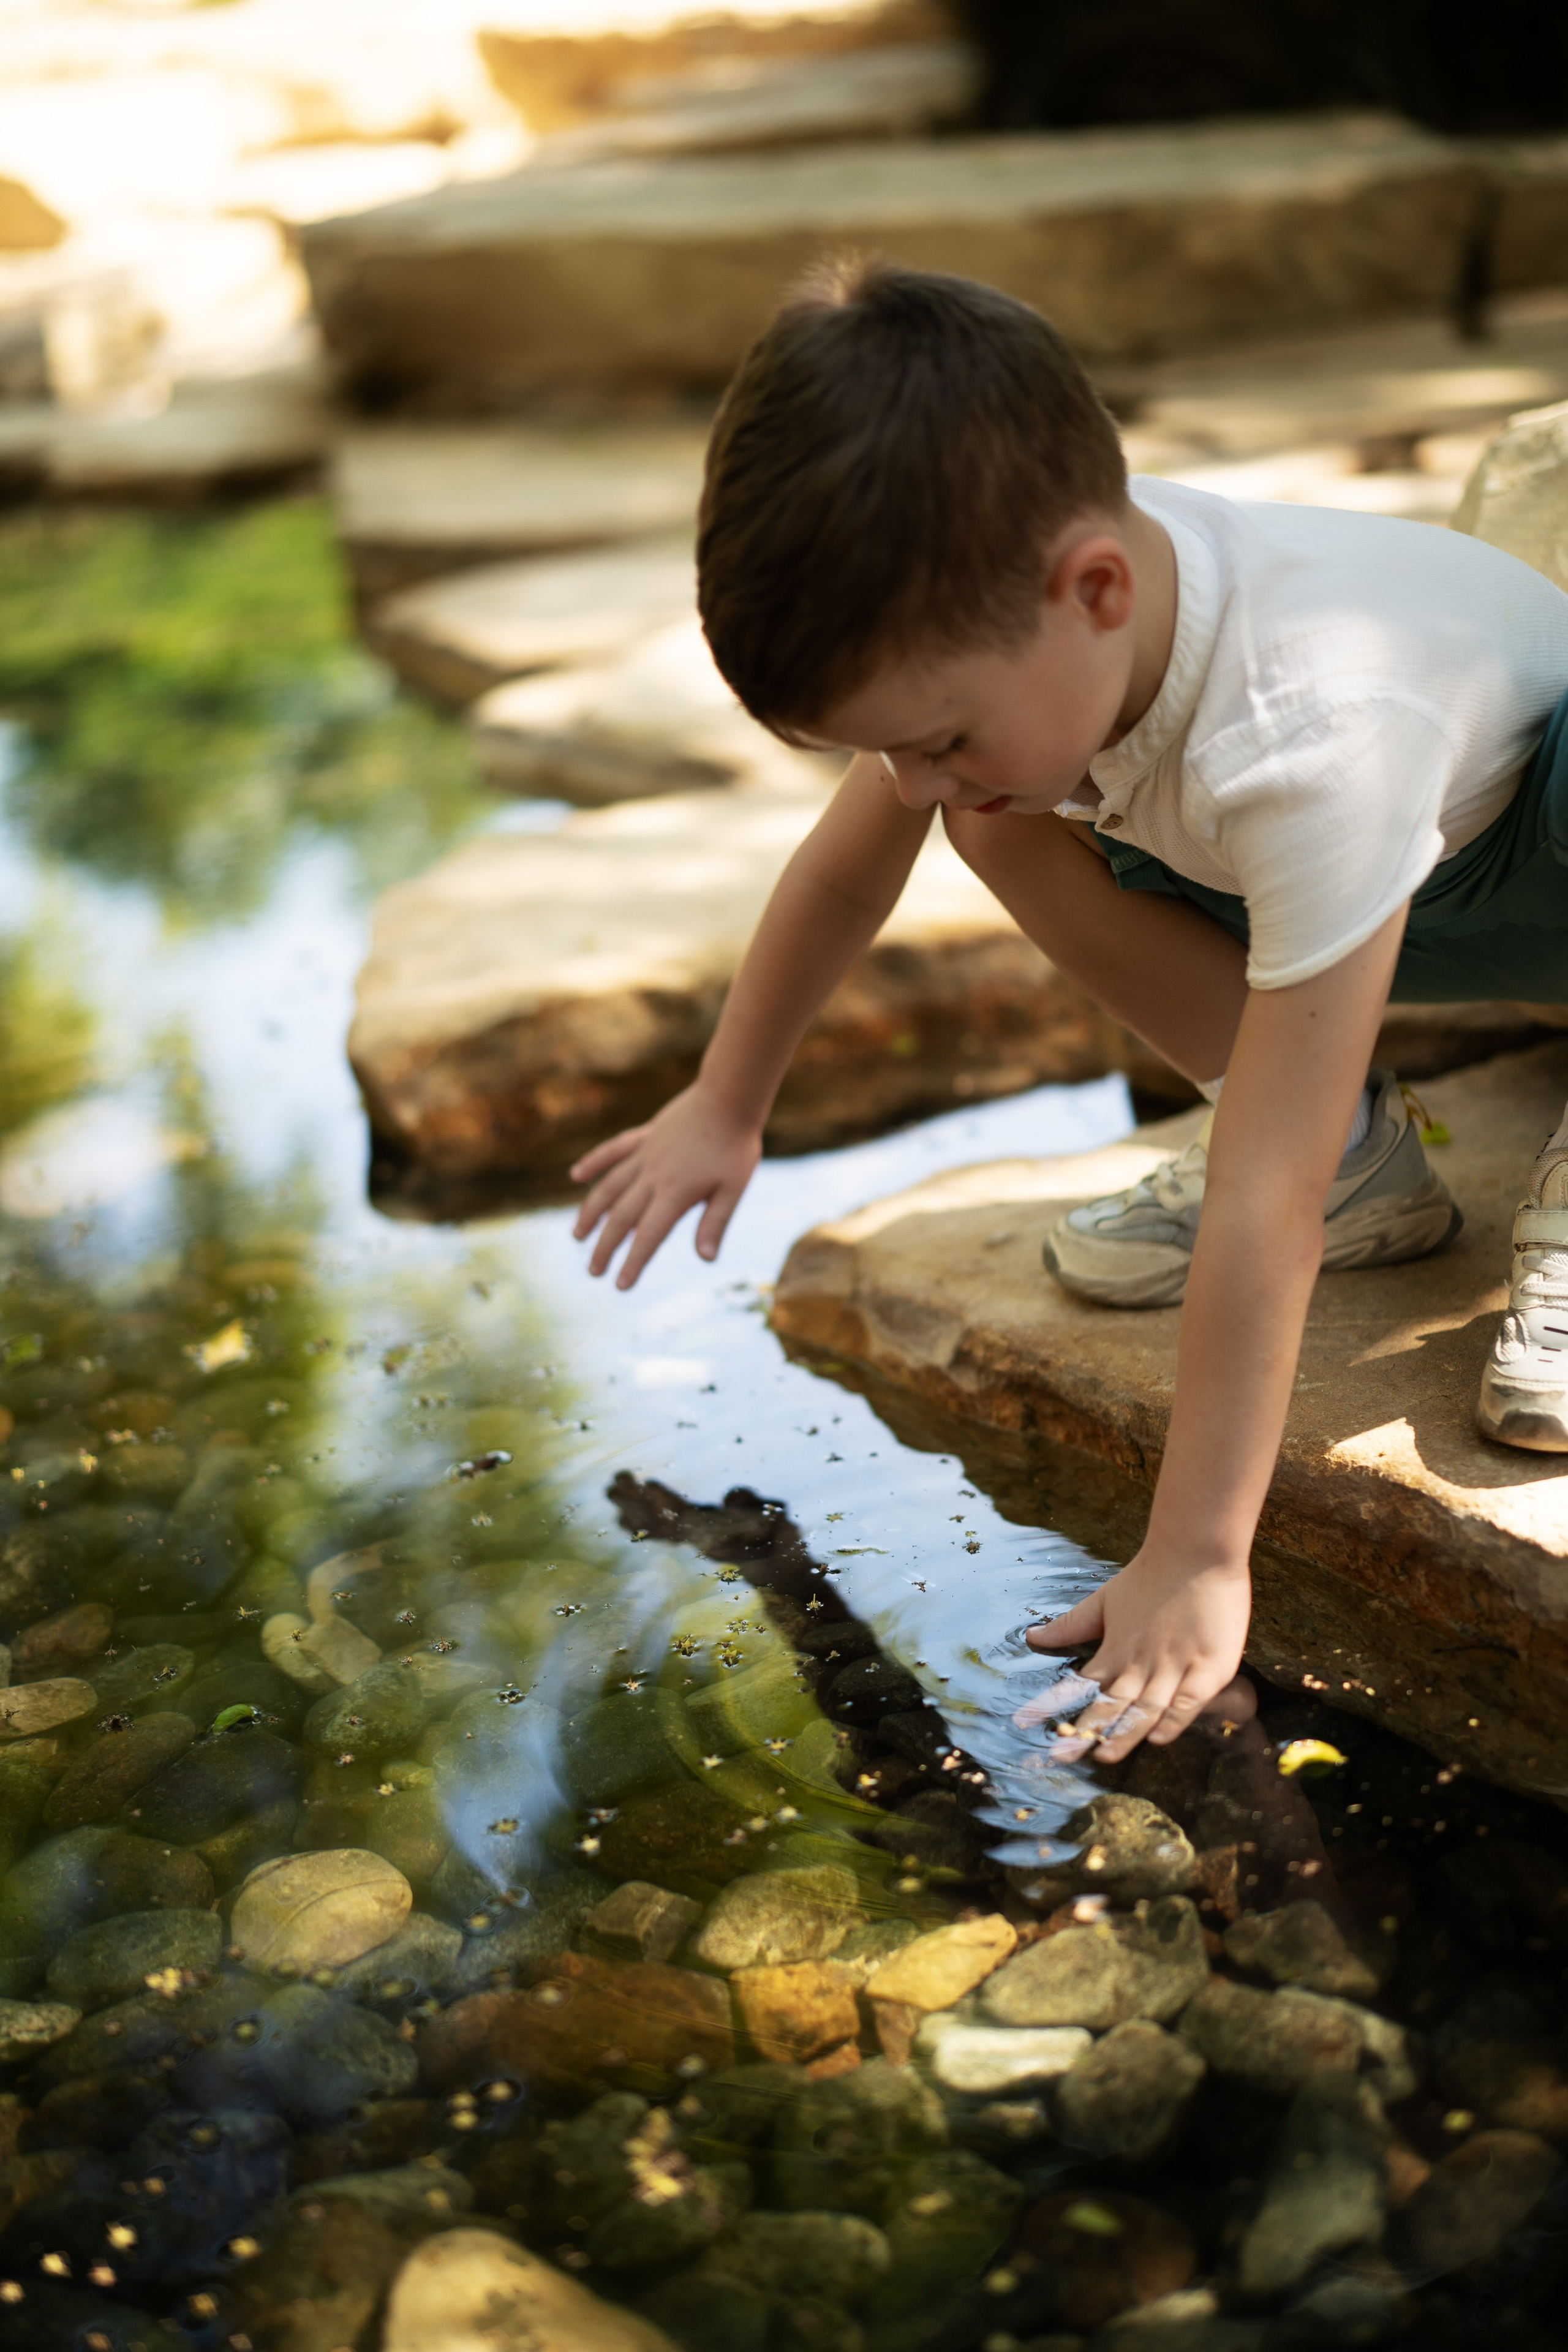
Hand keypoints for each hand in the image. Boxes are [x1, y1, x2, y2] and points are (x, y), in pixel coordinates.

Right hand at [571, 1082, 762, 1288]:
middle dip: (605, 1247)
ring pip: (609, 1187)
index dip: (633, 1262)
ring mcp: (645, 1154)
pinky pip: (612, 1151)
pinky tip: (576, 1176)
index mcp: (675, 1193)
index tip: (619, 1285)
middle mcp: (653, 1176)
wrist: (729, 1097)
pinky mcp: (645, 1135)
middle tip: (593, 1271)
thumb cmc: (736, 1145)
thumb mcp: (733, 1189)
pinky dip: (593, 1163)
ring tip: (577, 1236)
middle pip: (621, 1217)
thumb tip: (705, 1259)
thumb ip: (715, 1223)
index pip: (648, 1236)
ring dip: (591, 1213)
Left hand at [1021, 1548, 1253, 1762]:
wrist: (1197, 1550)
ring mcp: (1176, 1665)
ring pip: (1146, 1708)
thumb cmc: (1151, 1575)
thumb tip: (1031, 1637)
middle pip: (1111, 1704)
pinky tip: (1160, 1737)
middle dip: (1085, 1732)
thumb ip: (1070, 1625)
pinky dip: (1174, 1719)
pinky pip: (1189, 1700)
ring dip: (1125, 1733)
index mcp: (1115, 1649)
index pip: (1080, 1684)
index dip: (1053, 1705)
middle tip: (1060, 1757)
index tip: (1024, 1724)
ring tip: (1104, 1755)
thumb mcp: (1104, 1600)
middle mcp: (1142, 1662)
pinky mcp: (1209, 1667)